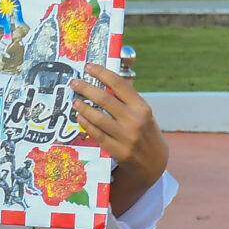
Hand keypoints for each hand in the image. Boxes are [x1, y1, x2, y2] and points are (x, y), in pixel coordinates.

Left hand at [75, 60, 169, 210]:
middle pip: (105, 99)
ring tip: (74, 101)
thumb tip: (105, 79)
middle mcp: (135, 121)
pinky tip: (79, 117)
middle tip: (74, 82)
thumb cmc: (145, 132)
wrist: (154, 162)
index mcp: (142, 107)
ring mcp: (126, 137)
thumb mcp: (143, 113)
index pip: (119, 84)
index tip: (88, 66)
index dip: (102, 73)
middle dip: (86, 88)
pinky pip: (97, 134)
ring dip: (82, 107)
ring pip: (98, 118)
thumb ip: (127, 99)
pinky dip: (86, 124)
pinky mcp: (118, 151)